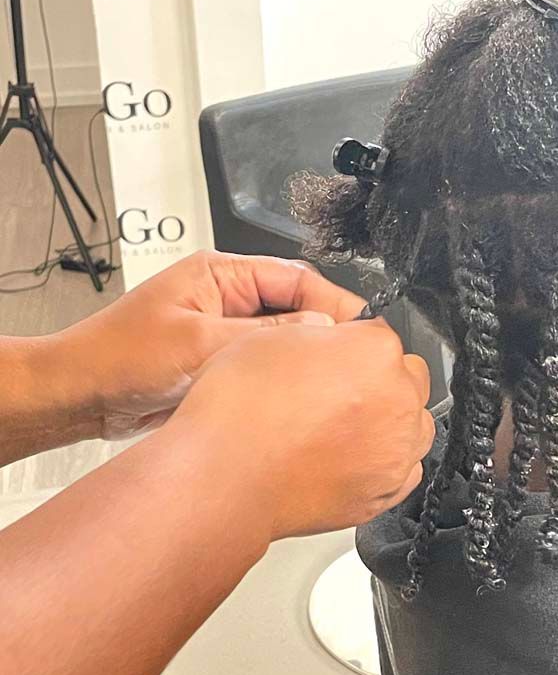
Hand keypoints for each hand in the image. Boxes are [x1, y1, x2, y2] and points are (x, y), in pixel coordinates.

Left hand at [59, 250, 365, 438]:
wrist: (80, 397)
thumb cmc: (117, 357)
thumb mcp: (198, 343)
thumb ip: (264, 337)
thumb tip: (320, 333)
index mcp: (221, 274)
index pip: (296, 279)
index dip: (333, 304)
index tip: (360, 330)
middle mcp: (226, 299)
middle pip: (295, 309)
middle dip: (323, 335)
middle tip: (351, 362)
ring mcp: (225, 334)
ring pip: (282, 343)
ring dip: (300, 361)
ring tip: (328, 382)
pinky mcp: (220, 366)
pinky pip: (263, 369)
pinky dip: (280, 383)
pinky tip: (295, 400)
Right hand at [172, 319, 434, 537]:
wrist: (225, 478)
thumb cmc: (239, 413)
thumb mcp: (271, 337)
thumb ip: (321, 333)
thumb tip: (333, 337)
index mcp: (376, 352)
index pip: (382, 334)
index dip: (354, 343)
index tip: (335, 355)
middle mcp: (398, 401)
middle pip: (407, 378)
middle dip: (380, 379)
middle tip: (335, 390)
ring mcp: (396, 451)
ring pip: (412, 425)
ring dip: (389, 421)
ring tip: (342, 426)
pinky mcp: (386, 492)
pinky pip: (403, 468)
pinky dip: (384, 461)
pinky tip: (350, 457)